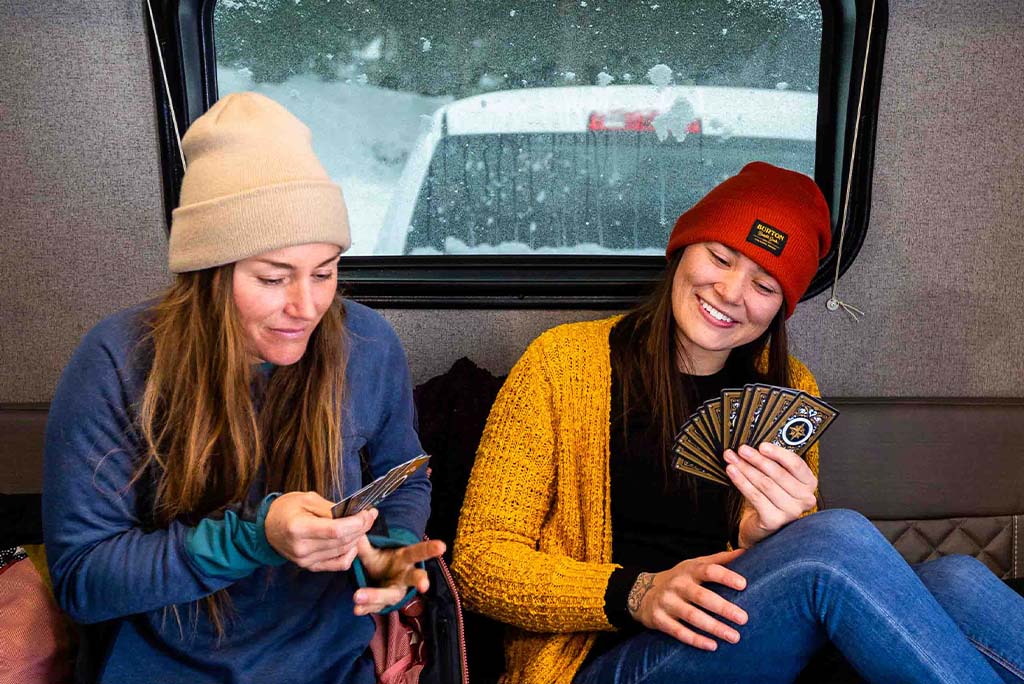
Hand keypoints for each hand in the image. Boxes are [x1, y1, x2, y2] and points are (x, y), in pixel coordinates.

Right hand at [264, 491, 376, 571]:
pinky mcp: (309, 566)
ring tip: (363, 525)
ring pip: (343, 552)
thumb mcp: (307, 499)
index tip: (367, 513)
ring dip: (358, 538)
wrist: (266, 528)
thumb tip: (354, 513)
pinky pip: (338, 564)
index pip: (336, 530)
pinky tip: (353, 542)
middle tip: (370, 515)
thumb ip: (331, 508)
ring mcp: (305, 560)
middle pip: (342, 541)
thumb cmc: (286, 509)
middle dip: (361, 528)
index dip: (356, 523)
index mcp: (299, 528)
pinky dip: (350, 553)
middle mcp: (302, 548)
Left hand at [352, 537, 445, 615]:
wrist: (378, 581)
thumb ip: (365, 544)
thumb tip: (358, 529)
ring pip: (391, 595)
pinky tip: (357, 609)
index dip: (430, 549)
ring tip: (358, 596)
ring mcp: (396, 592)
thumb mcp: (373, 552)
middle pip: (415, 578)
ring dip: (376, 596)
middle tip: (424, 585)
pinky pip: (376, 606)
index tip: (442, 546)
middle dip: (420, 581)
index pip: (419, 552)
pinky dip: (366, 608)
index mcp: (405, 559)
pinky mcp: (385, 604)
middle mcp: (405, 577)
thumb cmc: (382, 562)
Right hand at [627, 549, 747, 650]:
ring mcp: (667, 602)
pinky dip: (696, 640)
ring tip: (734, 637)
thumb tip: (745, 552)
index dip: (725, 576)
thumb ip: (718, 560)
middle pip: (702, 596)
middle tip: (744, 619)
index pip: (708, 570)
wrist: (642, 593)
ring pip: (692, 617)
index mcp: (689, 570)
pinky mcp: (659, 619)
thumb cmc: (679, 580)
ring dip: (714, 627)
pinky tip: (712, 645)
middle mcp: (677, 585)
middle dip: (724, 608)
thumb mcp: (694, 565)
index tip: (743, 584)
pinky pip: (679, 632)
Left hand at [724, 442, 817, 546]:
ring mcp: (791, 511)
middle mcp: (805, 498)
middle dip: (756, 459)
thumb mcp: (776, 477)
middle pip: (778, 473)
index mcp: (808, 483)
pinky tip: (733, 473)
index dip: (778, 453)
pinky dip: (742, 482)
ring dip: (746, 469)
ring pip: (765, 484)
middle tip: (742, 450)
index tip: (761, 446)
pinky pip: (756, 496)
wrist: (760, 524)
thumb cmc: (769, 497)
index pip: (796, 464)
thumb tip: (754, 446)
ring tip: (733, 459)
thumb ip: (772, 462)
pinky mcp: (775, 521)